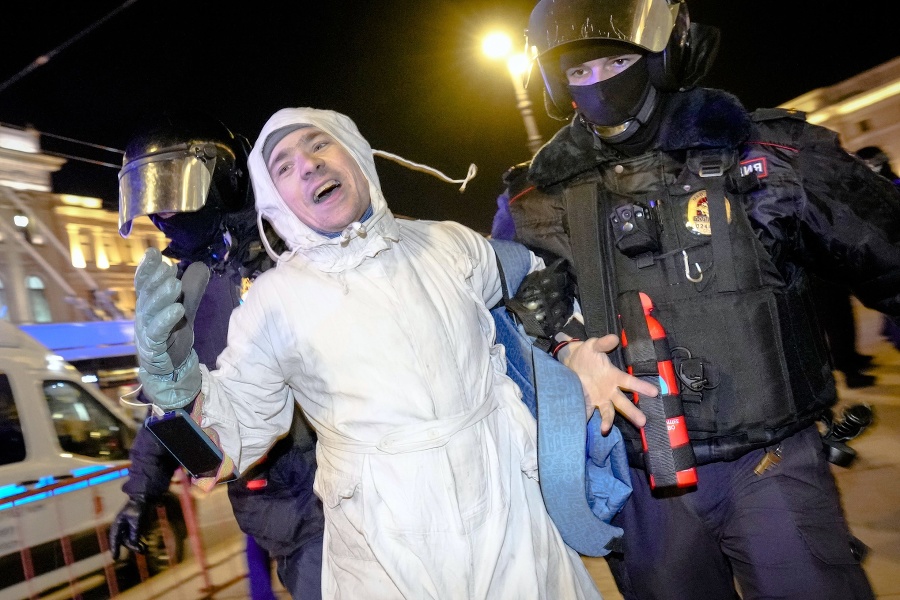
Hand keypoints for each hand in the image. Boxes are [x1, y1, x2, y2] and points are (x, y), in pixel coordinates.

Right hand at [108, 496, 152, 559]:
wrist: (146, 498)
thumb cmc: (139, 506)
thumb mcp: (136, 518)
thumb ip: (135, 530)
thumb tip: (134, 543)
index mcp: (118, 523)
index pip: (115, 537)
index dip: (114, 547)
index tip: (115, 558)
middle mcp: (122, 527)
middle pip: (124, 540)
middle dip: (132, 547)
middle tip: (141, 550)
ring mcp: (128, 528)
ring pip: (130, 540)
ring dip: (136, 546)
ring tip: (144, 550)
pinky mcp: (135, 528)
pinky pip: (136, 538)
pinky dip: (139, 542)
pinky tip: (145, 546)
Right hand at [134, 248, 201, 408]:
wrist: (170, 367)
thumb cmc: (172, 333)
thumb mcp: (184, 307)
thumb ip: (191, 289)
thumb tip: (201, 265)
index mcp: (148, 303)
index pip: (144, 284)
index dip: (146, 269)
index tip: (152, 253)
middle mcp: (143, 315)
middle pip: (146, 295)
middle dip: (156, 279)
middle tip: (168, 267)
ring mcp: (146, 332)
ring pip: (151, 311)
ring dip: (162, 296)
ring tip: (174, 284)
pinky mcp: (153, 347)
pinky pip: (158, 332)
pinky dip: (166, 320)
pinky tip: (178, 309)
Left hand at [560, 334, 656, 433]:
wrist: (570, 362)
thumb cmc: (587, 354)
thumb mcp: (594, 346)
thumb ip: (603, 343)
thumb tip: (613, 338)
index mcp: (614, 376)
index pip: (630, 382)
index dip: (642, 387)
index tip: (655, 392)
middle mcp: (609, 390)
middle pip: (622, 402)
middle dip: (632, 412)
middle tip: (643, 422)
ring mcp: (599, 398)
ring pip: (608, 411)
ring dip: (608, 420)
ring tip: (606, 428)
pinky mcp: (588, 403)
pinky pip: (589, 412)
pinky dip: (587, 418)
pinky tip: (588, 427)